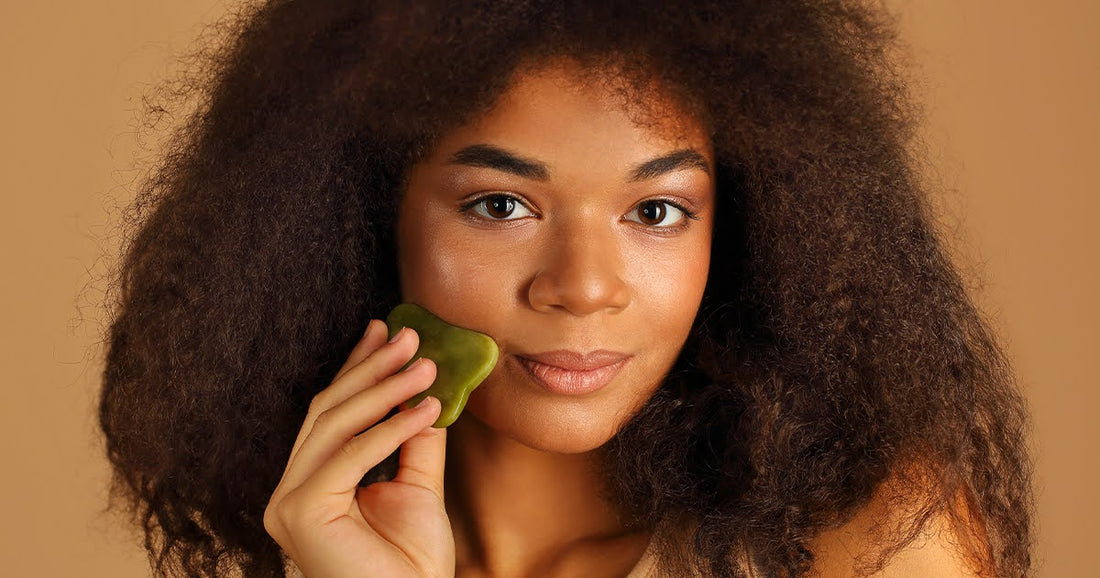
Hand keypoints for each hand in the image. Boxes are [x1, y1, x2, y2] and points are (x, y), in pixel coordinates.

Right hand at [264, 320, 454, 577]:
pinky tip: (425, 408)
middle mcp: (290, 490)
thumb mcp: (417, 486)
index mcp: (310, 483)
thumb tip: (423, 387)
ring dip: (384, 389)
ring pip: (334, 424)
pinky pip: (349, 456)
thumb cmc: (411, 563)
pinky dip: (389, 428)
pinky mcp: (300, 512)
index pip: (331, 413)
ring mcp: (288, 502)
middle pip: (327, 411)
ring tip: (426, 367)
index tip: (384, 330)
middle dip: (371, 369)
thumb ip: (413, 438)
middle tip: (410, 337)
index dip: (357, 368)